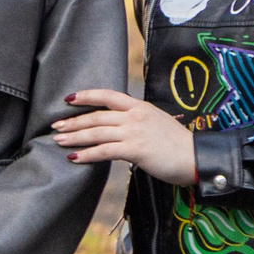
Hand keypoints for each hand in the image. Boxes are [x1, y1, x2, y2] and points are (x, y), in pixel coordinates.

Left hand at [51, 89, 196, 185]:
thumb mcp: (156, 123)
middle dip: (73, 121)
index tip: (69, 99)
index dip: (86, 95)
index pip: (108, 95)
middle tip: (55, 126)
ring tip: (59, 141)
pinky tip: (74, 158)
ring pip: (96, 133)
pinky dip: (87, 155)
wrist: (198, 157)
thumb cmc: (178, 144)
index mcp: (140, 107)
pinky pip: (104, 151)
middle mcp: (135, 116)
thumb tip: (117, 129)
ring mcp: (135, 132)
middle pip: (97, 116)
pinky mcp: (136, 150)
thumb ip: (137, 122)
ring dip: (75, 137)